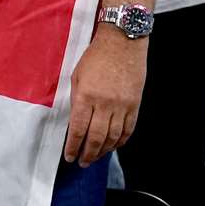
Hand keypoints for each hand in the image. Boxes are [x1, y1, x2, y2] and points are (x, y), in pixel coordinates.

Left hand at [64, 28, 145, 165]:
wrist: (122, 43)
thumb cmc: (95, 57)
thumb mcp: (77, 77)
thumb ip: (76, 101)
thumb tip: (76, 123)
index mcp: (86, 96)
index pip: (78, 129)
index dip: (73, 146)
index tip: (69, 156)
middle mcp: (105, 104)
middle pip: (96, 138)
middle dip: (88, 154)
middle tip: (82, 162)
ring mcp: (122, 105)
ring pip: (113, 137)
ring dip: (103, 150)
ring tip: (95, 157)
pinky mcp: (135, 105)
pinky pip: (128, 129)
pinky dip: (120, 141)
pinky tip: (113, 146)